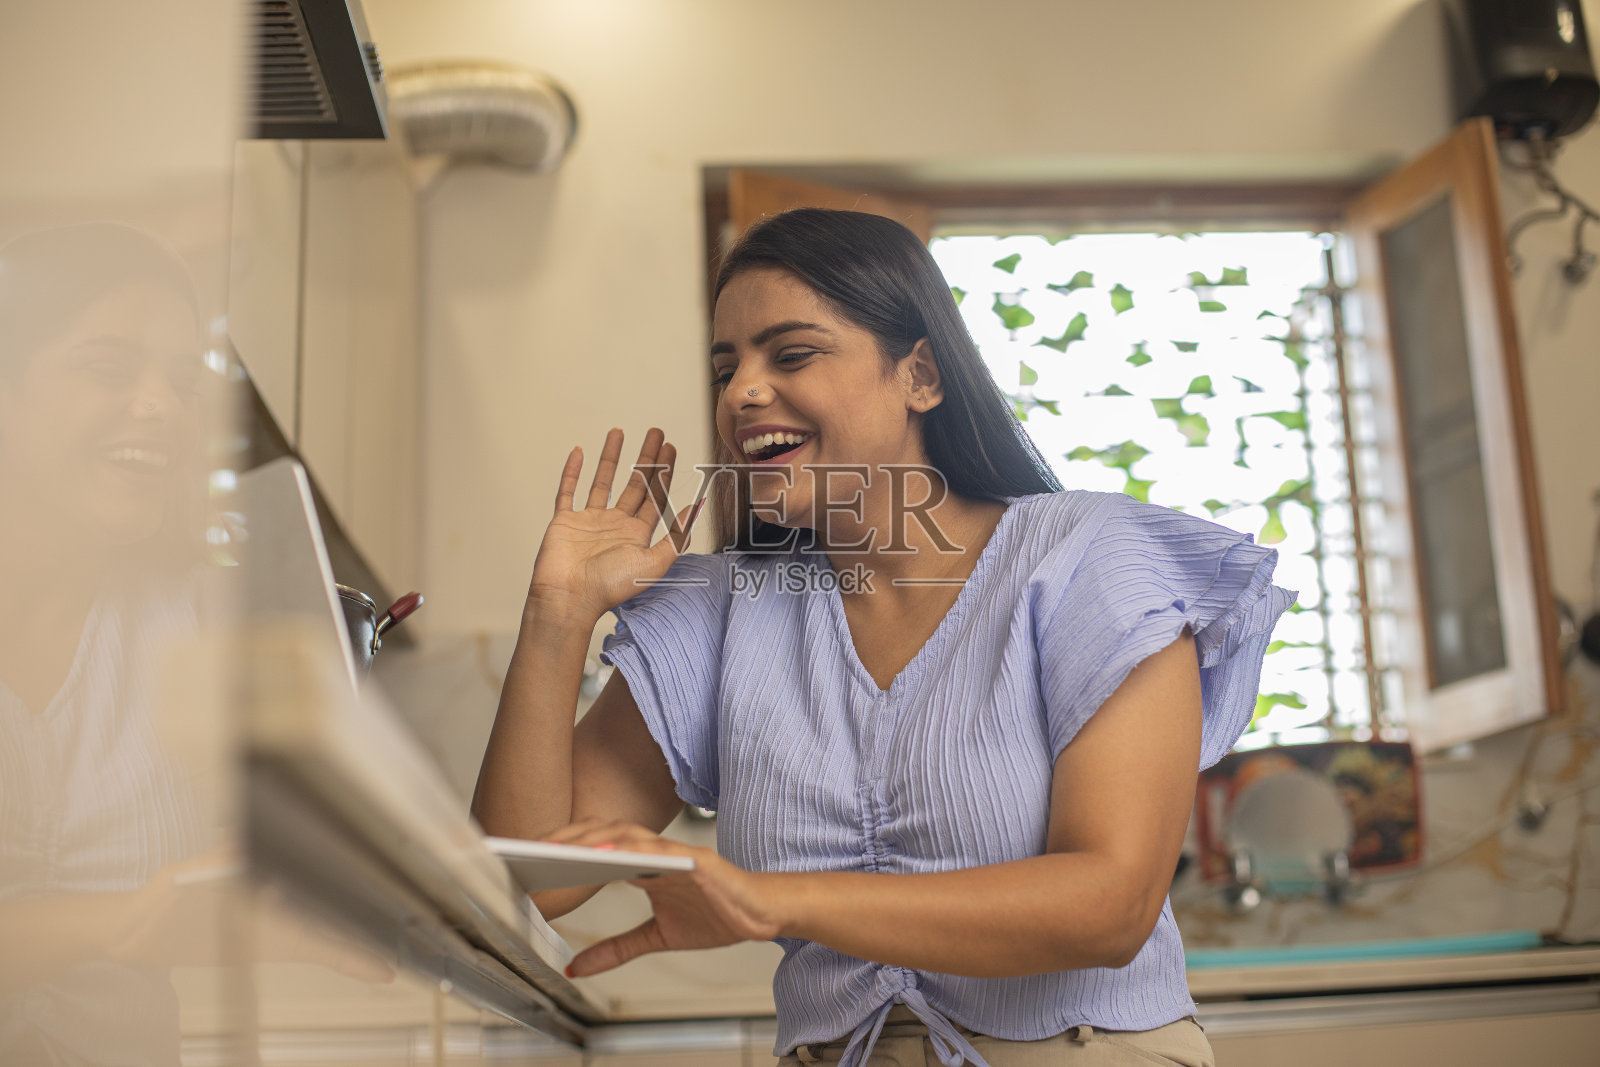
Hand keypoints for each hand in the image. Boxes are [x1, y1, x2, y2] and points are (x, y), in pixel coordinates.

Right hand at [528, 428, 703, 621]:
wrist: (569, 598)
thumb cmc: (610, 587)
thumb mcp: (653, 563)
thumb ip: (676, 536)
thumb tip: (697, 508)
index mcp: (637, 534)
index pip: (655, 496)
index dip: (664, 472)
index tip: (671, 448)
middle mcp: (614, 525)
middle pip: (634, 483)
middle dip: (646, 458)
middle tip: (656, 433)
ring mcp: (589, 521)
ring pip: (602, 481)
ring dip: (611, 457)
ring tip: (619, 432)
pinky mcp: (565, 521)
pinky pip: (568, 491)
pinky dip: (572, 471)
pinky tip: (579, 451)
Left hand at [540, 819, 786, 977]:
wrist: (760, 915)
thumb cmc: (715, 916)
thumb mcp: (657, 937)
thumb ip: (617, 948)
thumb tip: (576, 967)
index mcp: (644, 864)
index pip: (597, 844)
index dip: (563, 846)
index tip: (529, 856)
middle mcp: (656, 851)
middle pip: (604, 831)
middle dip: (566, 838)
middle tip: (530, 850)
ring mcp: (675, 851)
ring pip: (626, 833)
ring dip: (591, 838)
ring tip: (558, 849)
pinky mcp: (696, 859)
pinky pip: (661, 849)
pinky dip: (633, 847)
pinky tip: (608, 852)